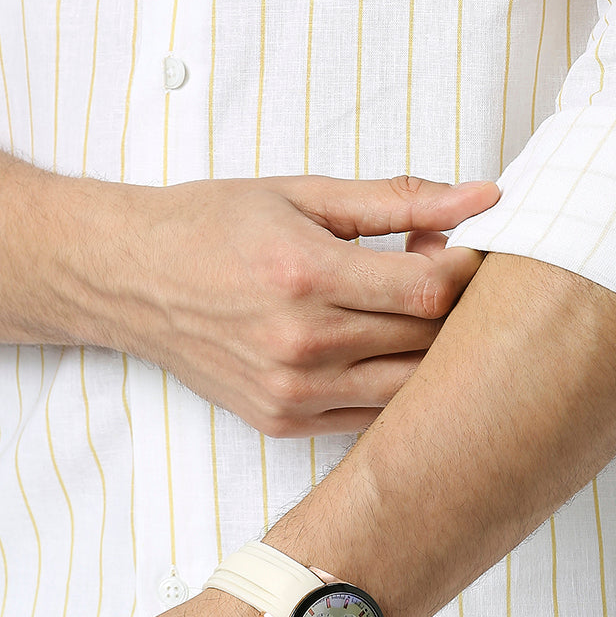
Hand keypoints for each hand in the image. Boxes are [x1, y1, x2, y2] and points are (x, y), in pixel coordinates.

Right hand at [65, 173, 496, 434]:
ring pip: (406, 388)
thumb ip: (398, 199)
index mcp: (306, 276)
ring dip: (429, 351)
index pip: (428, 291)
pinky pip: (368, 416)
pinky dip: (389, 383)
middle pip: (424, 341)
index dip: (465, 270)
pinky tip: (378, 347)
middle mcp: (300, 344)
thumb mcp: (304, 195)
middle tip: (442, 274)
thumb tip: (482, 197)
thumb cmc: (213, 227)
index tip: (464, 250)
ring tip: (413, 312)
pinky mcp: (282, 420)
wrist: (132, 279)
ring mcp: (291, 392)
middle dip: (452, 306)